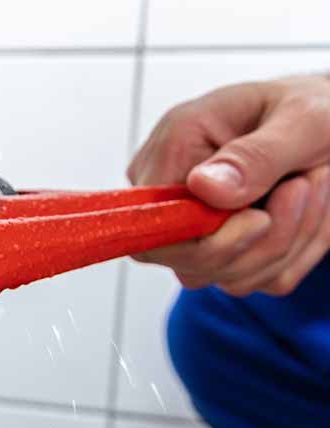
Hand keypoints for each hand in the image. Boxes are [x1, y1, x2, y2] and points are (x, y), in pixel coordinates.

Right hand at [129, 75, 329, 295]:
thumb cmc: (318, 109)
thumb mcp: (302, 119)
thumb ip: (254, 155)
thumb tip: (201, 186)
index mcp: (174, 149)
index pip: (151, 224)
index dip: (200, 239)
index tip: (259, 218)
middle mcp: (174, 197)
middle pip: (190, 263)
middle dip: (262, 239)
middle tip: (304, 186)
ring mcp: (196, 232)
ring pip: (230, 277)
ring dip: (288, 241)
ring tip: (312, 185)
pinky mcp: (228, 254)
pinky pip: (259, 281)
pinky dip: (296, 253)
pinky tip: (306, 210)